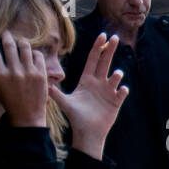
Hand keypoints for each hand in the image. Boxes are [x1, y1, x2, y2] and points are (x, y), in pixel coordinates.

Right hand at [0, 31, 48, 128]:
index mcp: (0, 76)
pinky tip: (32, 55)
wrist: (27, 117)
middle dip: (6, 37)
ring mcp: (29, 72)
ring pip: (25, 47)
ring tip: (20, 42)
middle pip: (9, 45)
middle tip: (6, 33)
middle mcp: (14, 72)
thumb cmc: (11, 103)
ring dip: (21, 42)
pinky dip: (34, 53)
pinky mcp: (41, 74)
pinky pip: (38, 55)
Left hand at [50, 33, 128, 159]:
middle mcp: (99, 83)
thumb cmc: (76, 117)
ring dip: (116, 75)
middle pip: (105, 62)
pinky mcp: (115, 102)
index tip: (102, 35)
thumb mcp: (65, 103)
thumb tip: (45, 85)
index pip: (93, 60)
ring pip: (115, 77)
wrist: (87, 132)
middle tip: (115, 37)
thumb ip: (56, 94)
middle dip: (110, 49)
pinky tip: (121, 90)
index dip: (97, 47)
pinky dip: (123, 90)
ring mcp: (108, 92)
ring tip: (116, 74)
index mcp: (87, 80)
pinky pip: (121, 92)